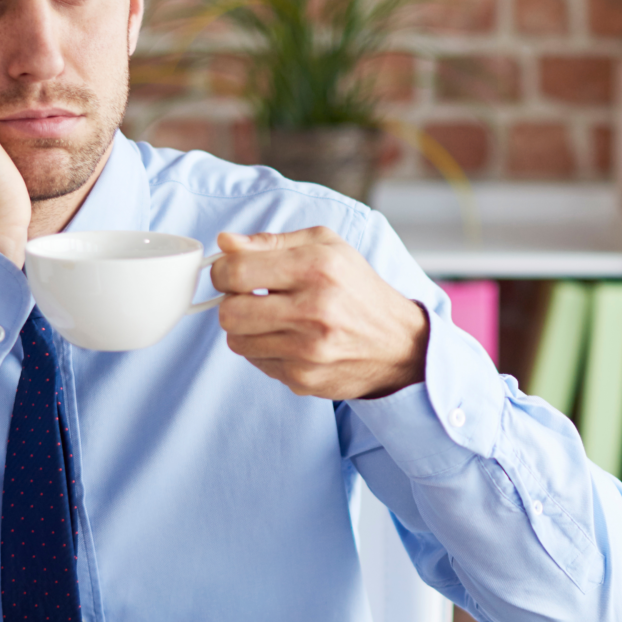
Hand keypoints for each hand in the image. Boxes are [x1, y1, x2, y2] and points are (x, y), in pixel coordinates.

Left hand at [213, 227, 428, 399]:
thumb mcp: (326, 246)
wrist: (399, 344)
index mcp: (317, 268)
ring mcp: (308, 350)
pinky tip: (290, 341)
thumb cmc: (358, 289)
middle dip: (230, 303)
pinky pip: (257, 364)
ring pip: (237, 342)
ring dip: (246, 330)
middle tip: (248, 298)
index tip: (230, 273)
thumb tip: (225, 242)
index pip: (236, 272)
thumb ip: (271, 241)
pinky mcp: (304, 379)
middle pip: (229, 313)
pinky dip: (265, 351)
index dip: (222, 271)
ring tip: (271, 320)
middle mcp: (313, 310)